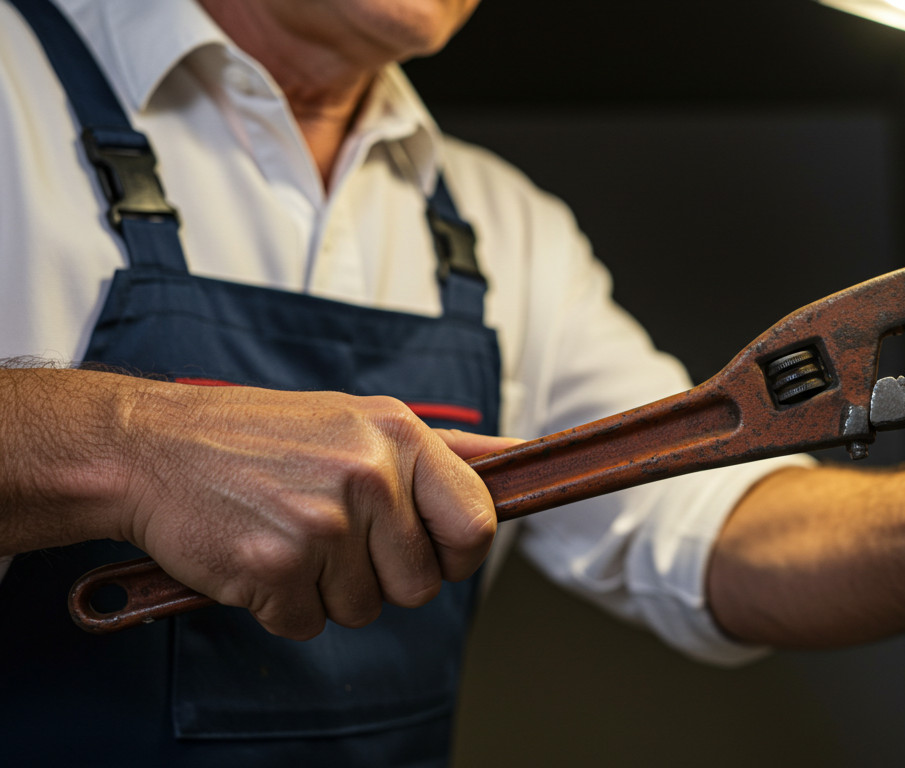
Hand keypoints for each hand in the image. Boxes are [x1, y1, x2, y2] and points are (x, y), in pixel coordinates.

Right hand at [117, 382, 512, 639]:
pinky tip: (259, 555)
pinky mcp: (278, 569)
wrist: (152, 449)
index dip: (458, 553)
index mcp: (401, 436)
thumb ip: (443, 452)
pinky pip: (309, 624)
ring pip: (365, 609)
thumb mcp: (361, 419)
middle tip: (334, 535)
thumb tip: (517, 459)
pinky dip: (282, 606)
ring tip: (290, 535)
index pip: (478, 525)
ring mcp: (324, 524)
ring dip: (327, 590)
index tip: (433, 549)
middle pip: (421, 584)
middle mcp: (370, 477)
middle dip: (382, 577)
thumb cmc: (258, 436)